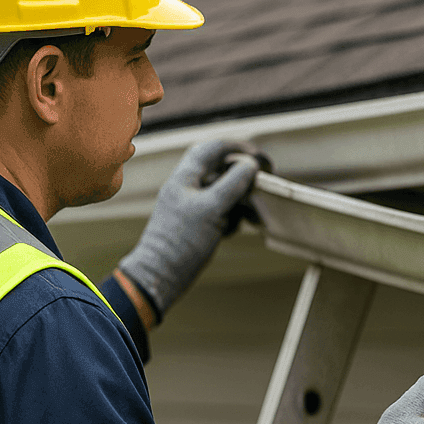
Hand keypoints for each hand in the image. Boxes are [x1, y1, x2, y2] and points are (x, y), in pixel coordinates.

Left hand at [118, 139, 260, 317]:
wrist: (160, 275)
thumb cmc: (181, 242)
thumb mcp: (211, 209)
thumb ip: (232, 184)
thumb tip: (250, 165)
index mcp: (185, 177)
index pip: (212, 149)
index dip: (237, 148)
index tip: (260, 158)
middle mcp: (187, 188)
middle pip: (220, 170)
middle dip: (243, 177)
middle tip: (263, 185)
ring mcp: (191, 206)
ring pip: (222, 192)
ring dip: (240, 200)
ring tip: (254, 215)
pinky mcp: (196, 223)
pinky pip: (219, 211)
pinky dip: (231, 216)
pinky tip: (233, 229)